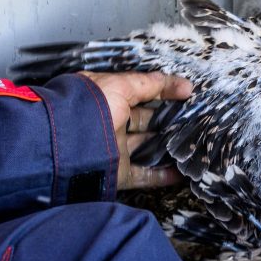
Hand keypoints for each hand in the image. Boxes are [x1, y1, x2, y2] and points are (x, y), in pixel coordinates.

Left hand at [80, 71, 192, 189]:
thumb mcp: (121, 86)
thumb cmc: (91, 107)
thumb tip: (185, 85)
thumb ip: (152, 84)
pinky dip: (163, 175)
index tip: (187, 94)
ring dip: (168, 147)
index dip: (163, 92)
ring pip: (147, 148)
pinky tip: (182, 172)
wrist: (66, 146)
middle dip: (168, 120)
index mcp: (107, 98)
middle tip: (194, 118)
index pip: (139, 93)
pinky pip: (144, 175)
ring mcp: (114, 149)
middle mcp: (111, 122)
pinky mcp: (118, 173)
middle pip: (145, 121)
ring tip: (193, 142)